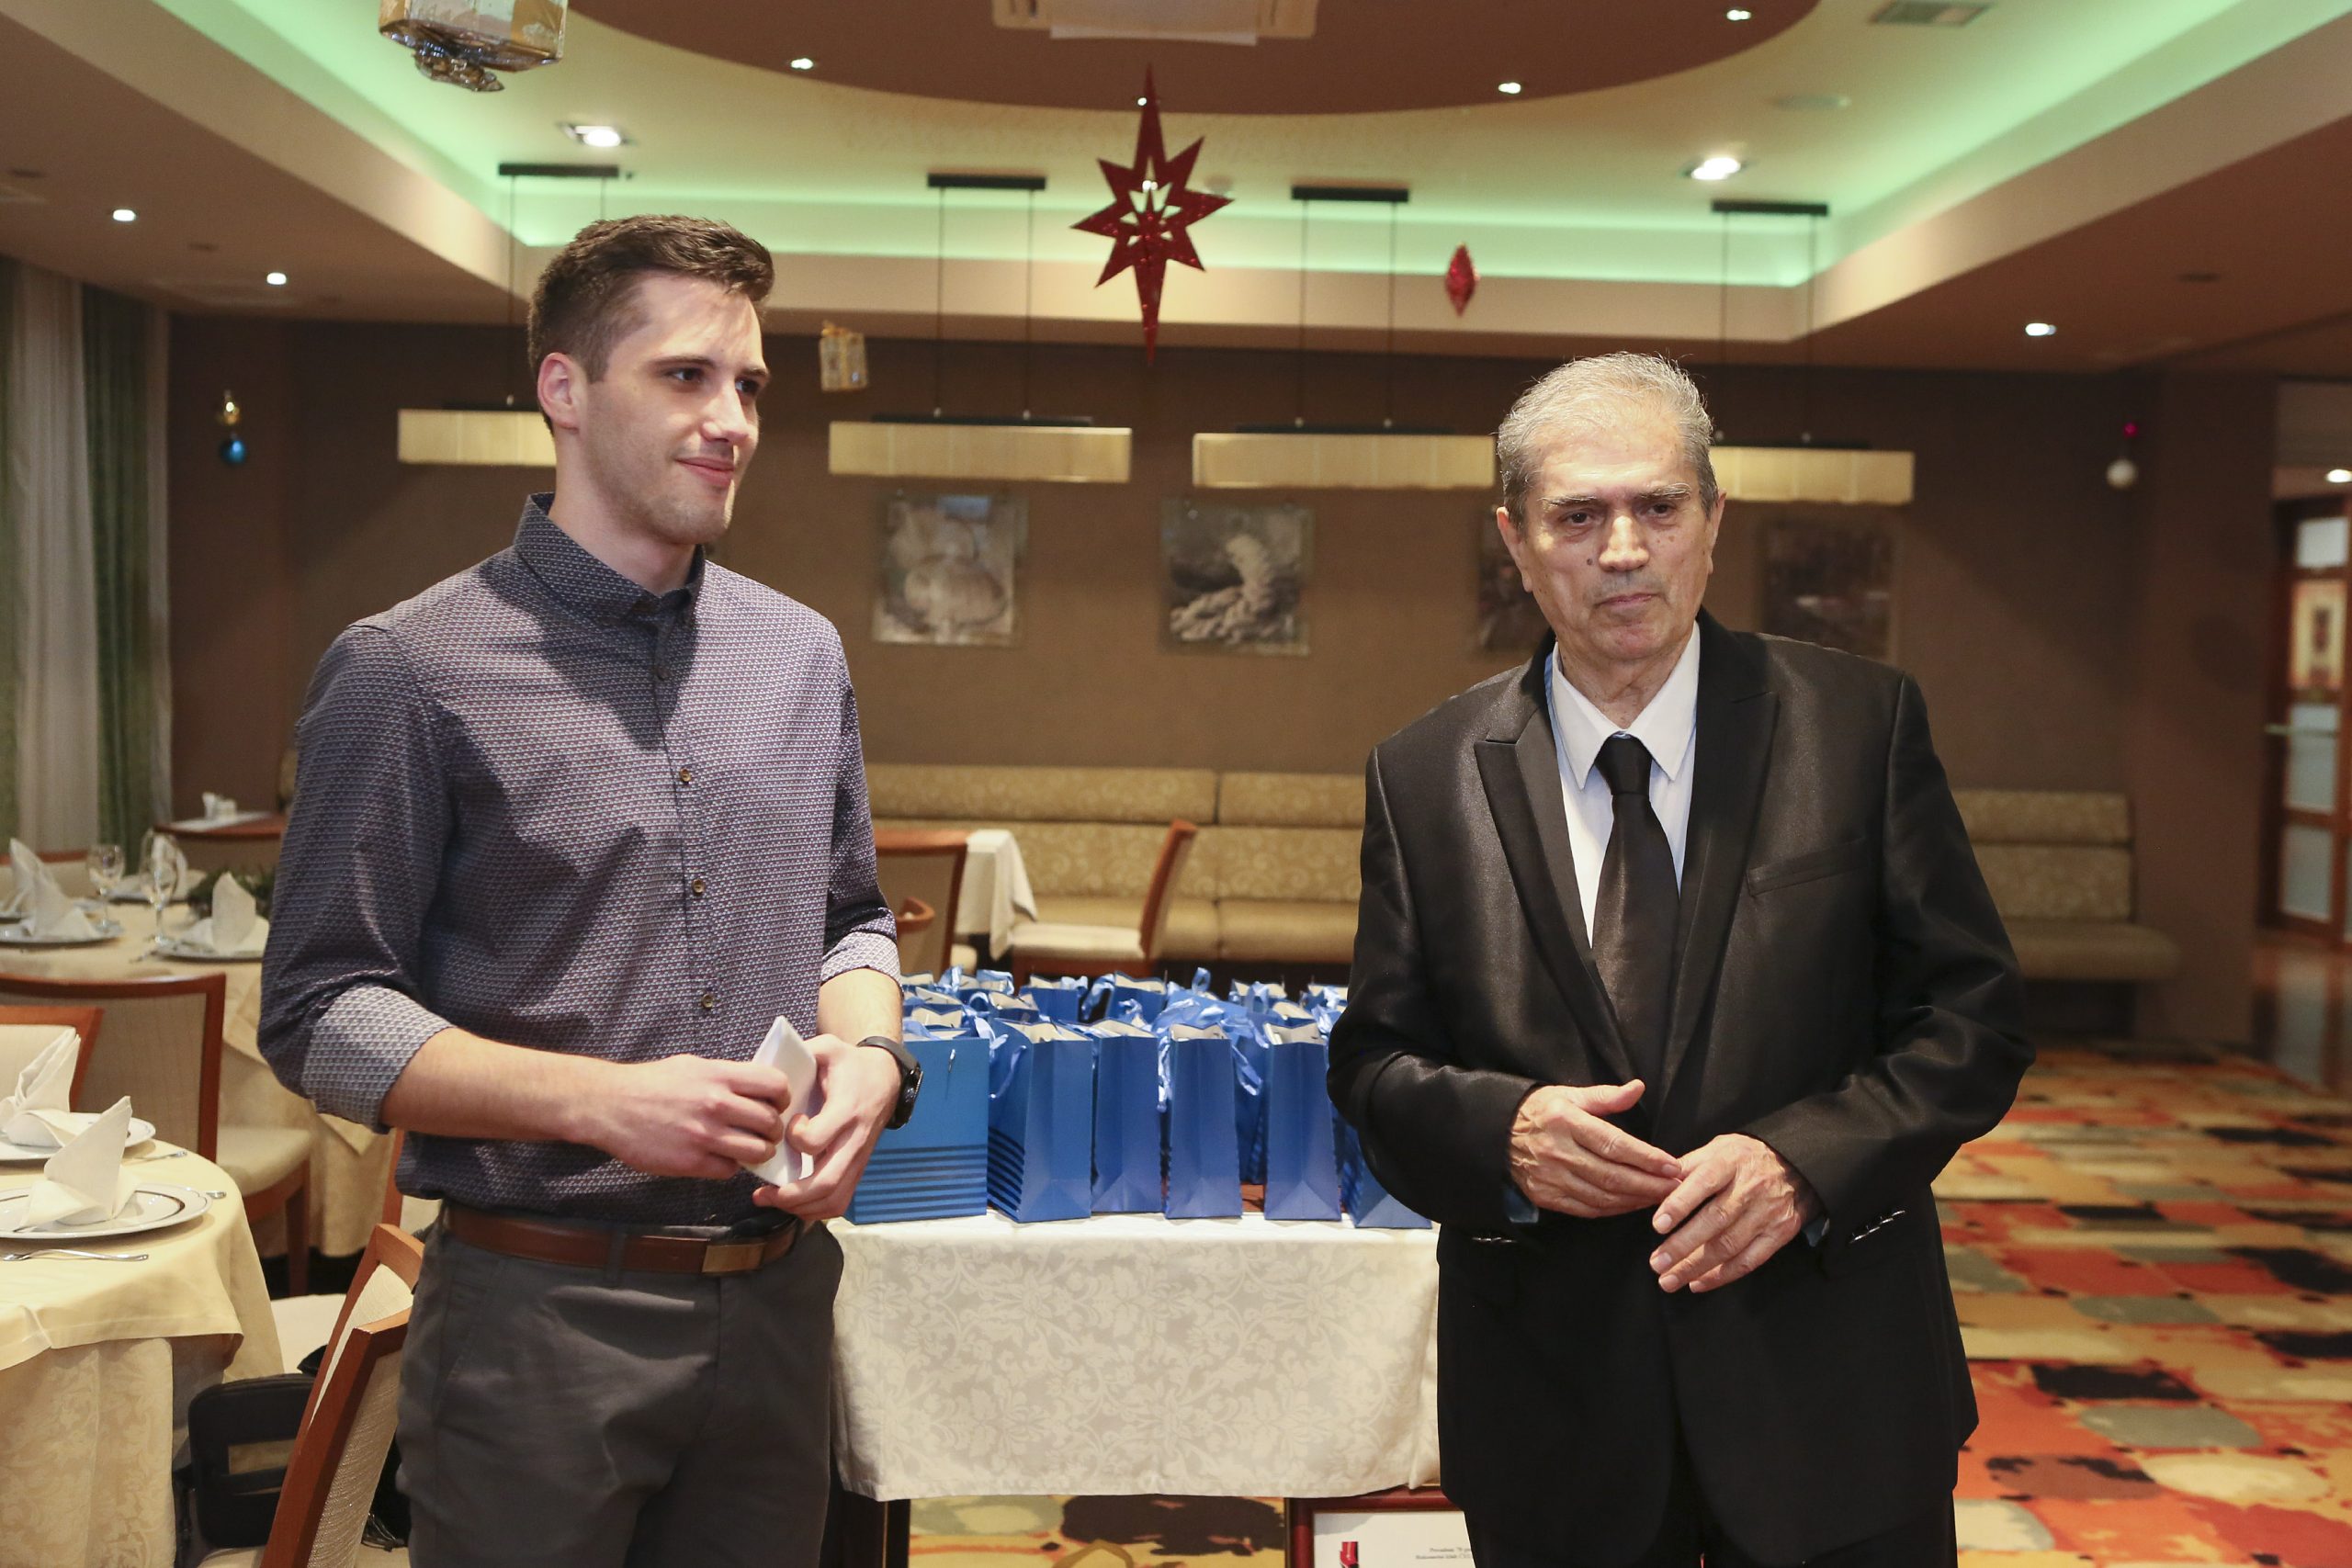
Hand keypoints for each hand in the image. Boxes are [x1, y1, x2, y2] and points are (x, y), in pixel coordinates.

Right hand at [574, 1054, 791, 1179]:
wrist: (609, 1105)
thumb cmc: (651, 1083)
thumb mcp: (693, 1065)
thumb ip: (726, 1076)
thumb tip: (757, 1087)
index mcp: (719, 1076)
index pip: (775, 1085)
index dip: (783, 1097)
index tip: (778, 1104)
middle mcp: (716, 1104)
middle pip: (771, 1123)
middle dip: (773, 1130)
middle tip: (765, 1132)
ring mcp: (704, 1135)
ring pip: (757, 1152)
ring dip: (758, 1153)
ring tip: (748, 1148)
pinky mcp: (690, 1162)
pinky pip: (729, 1170)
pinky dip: (730, 1167)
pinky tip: (720, 1157)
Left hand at [754, 1035, 901, 1219]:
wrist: (884, 1078)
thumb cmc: (849, 1064)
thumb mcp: (827, 1048)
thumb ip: (800, 1055)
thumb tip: (765, 1069)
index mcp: (846, 1110)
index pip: (816, 1140)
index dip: (794, 1138)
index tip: (785, 1125)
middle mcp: (854, 1140)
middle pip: (827, 1183)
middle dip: (790, 1196)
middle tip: (762, 1193)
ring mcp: (858, 1158)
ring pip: (834, 1200)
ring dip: (800, 1208)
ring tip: (772, 1200)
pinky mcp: (857, 1169)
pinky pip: (839, 1202)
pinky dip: (814, 1211)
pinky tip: (792, 1203)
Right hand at [1507, 1080, 1682, 1218]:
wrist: (1500, 1134)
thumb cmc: (1542, 1111)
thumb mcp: (1571, 1095)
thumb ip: (1606, 1096)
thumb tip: (1638, 1088)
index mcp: (1567, 1122)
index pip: (1614, 1144)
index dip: (1647, 1158)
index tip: (1673, 1165)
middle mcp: (1559, 1152)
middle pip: (1612, 1175)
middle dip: (1649, 1185)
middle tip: (1677, 1187)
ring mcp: (1551, 1178)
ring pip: (1602, 1196)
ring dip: (1636, 1200)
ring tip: (1662, 1198)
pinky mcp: (1547, 1197)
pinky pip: (1587, 1209)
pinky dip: (1614, 1210)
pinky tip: (1633, 1205)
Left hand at [1649, 1134, 1821, 1292]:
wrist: (1797, 1164)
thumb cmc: (1745, 1157)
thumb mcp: (1718, 1148)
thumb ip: (1687, 1165)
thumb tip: (1656, 1185)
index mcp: (1729, 1162)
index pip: (1703, 1183)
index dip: (1679, 1205)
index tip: (1657, 1225)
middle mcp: (1750, 1189)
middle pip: (1715, 1221)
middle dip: (1682, 1246)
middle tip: (1656, 1264)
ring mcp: (1767, 1214)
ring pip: (1729, 1246)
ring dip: (1696, 1267)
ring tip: (1669, 1280)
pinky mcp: (1779, 1234)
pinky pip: (1748, 1261)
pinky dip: (1722, 1275)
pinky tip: (1698, 1283)